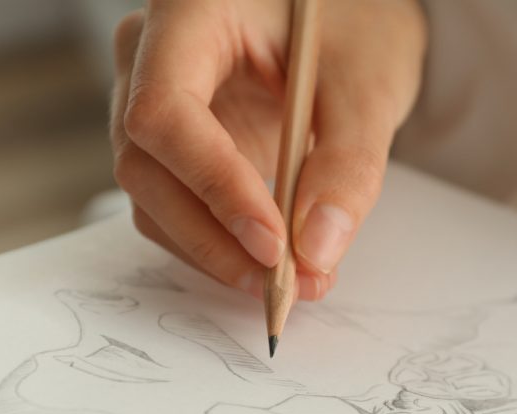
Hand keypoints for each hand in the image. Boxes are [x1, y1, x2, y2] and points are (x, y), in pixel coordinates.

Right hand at [110, 0, 425, 299]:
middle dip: (214, 237)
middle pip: (146, 166)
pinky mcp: (175, 144)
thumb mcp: (369, 81)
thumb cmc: (356, 20)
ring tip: (292, 280)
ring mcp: (154, 102)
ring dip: (214, 251)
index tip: (273, 244)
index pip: (165, 111)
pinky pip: (174, 204)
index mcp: (188, 13)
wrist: (346, 14)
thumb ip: (347, 164)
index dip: (215, 185)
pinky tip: (267, 261)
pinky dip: (216, 242)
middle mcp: (149, 58)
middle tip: (287, 284)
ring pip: (152, 196)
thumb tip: (315, 252)